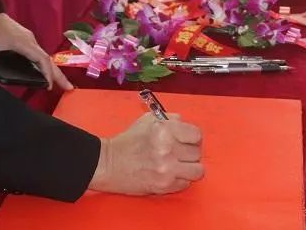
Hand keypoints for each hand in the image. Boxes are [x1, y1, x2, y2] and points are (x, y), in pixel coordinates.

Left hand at [0, 14, 72, 91]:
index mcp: (22, 42)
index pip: (41, 59)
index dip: (47, 73)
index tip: (49, 87)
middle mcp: (30, 40)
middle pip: (47, 59)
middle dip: (58, 74)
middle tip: (69, 88)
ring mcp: (28, 38)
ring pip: (43, 56)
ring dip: (51, 69)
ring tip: (56, 83)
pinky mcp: (24, 38)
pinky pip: (37, 53)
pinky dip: (43, 64)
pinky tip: (41, 71)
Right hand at [89, 113, 203, 194]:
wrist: (108, 164)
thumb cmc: (129, 140)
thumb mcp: (148, 120)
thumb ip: (171, 119)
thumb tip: (186, 124)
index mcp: (165, 129)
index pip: (196, 135)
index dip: (192, 138)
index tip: (186, 141)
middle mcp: (168, 149)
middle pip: (197, 153)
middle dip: (189, 153)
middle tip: (179, 153)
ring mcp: (167, 169)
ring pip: (197, 171)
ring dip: (189, 168)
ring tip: (179, 166)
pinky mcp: (164, 186)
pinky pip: (185, 184)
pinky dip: (180, 180)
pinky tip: (170, 174)